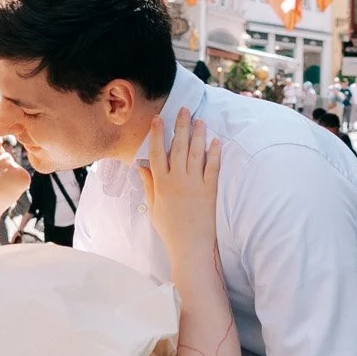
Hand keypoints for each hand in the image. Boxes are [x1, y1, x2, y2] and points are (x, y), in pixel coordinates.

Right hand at [141, 109, 220, 254]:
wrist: (190, 246)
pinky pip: (213, 168)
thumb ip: (149, 184)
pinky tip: (216, 141)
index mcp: (161, 183)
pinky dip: (214, 153)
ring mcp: (195, 184)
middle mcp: (178, 180)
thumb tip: (141, 165)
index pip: (158, 152)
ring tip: (200, 120)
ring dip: (198, 134)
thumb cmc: (169, 228)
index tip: (159, 119)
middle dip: (181, 126)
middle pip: (179, 147)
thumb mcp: (153, 206)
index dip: (158, 134)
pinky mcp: (210, 190)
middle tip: (184, 109)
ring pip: (196, 153)